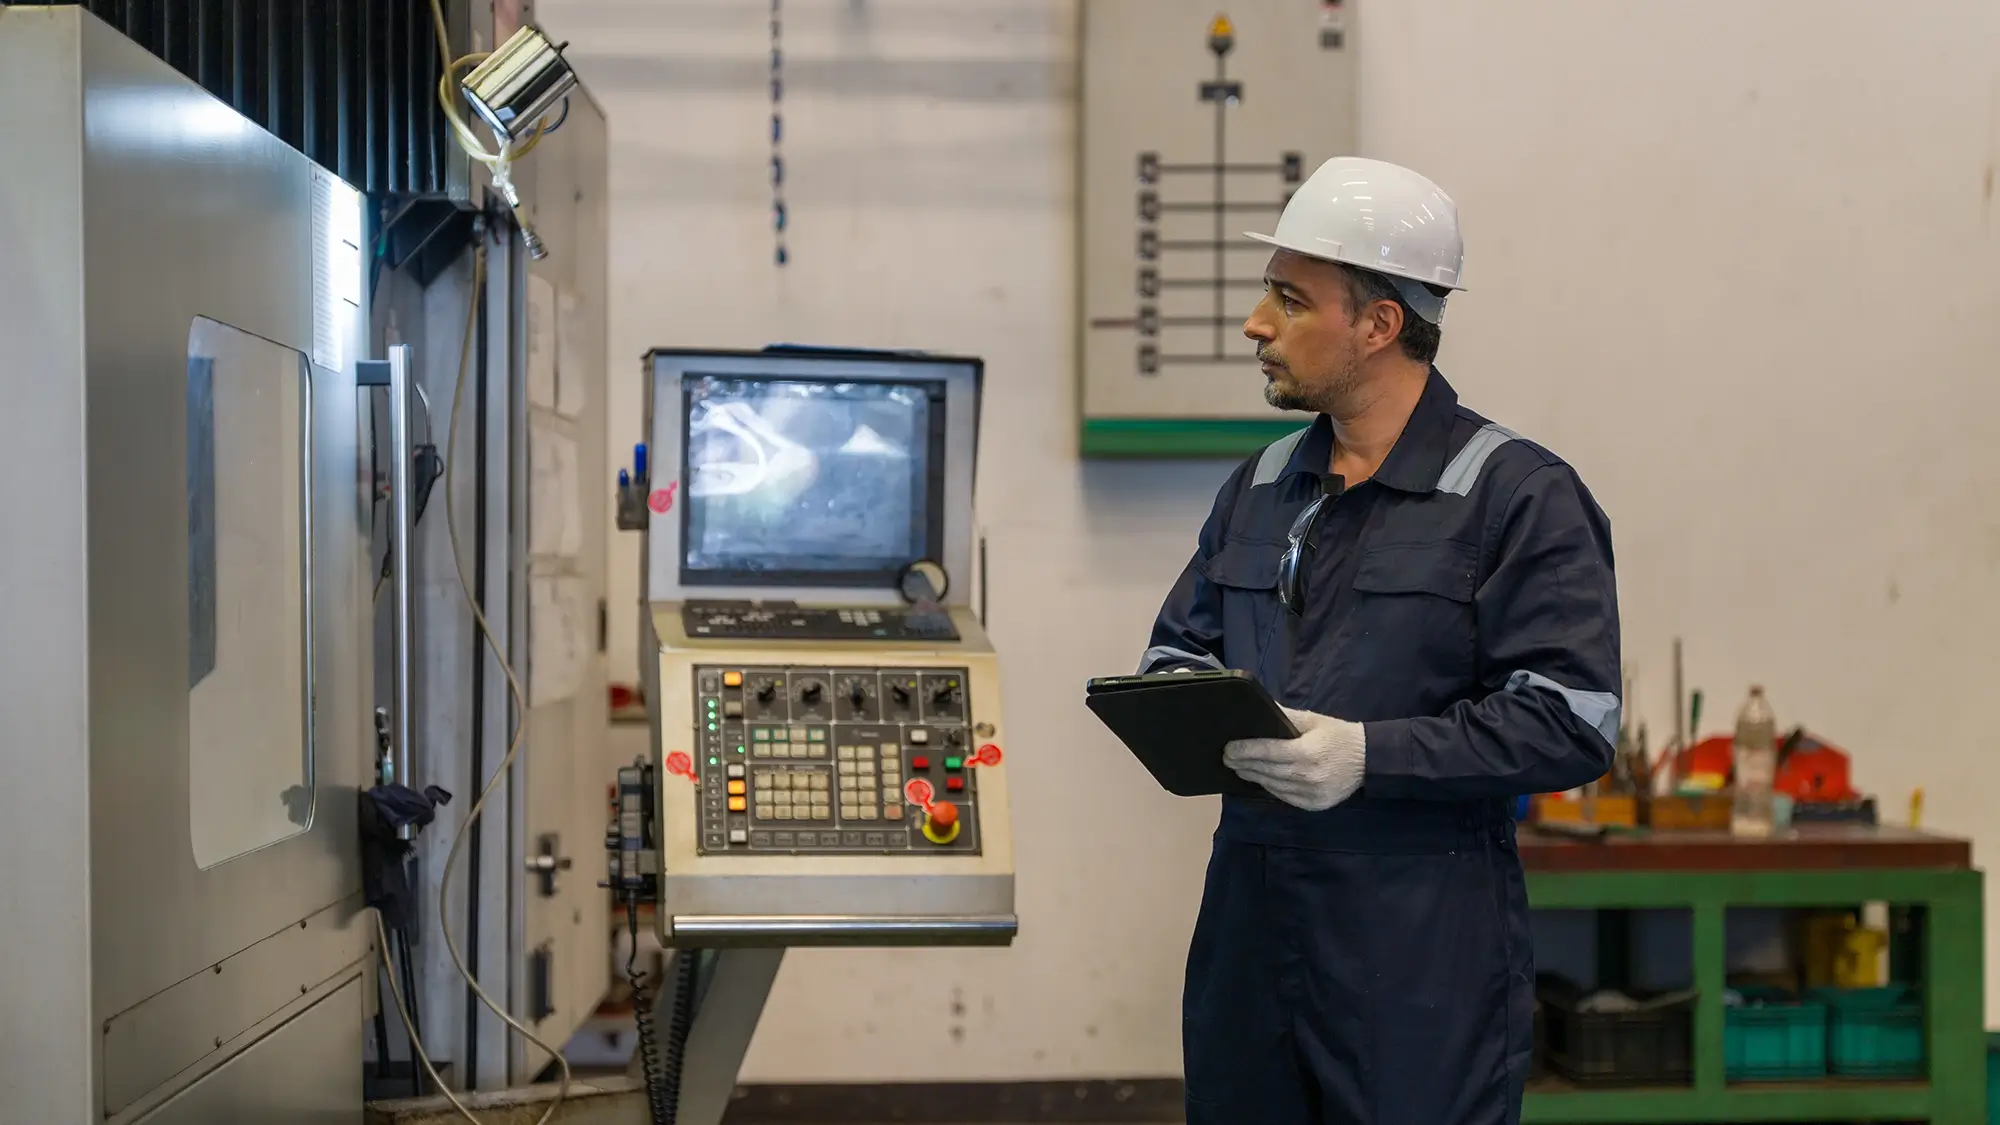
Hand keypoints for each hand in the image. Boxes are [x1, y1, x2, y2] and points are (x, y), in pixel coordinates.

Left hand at [1223, 706, 1365, 810]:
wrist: (1368, 760)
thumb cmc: (1338, 736)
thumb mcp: (1313, 720)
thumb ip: (1285, 715)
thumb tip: (1260, 709)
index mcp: (1306, 752)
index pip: (1267, 752)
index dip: (1245, 750)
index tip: (1228, 748)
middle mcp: (1307, 776)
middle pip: (1266, 770)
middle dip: (1243, 764)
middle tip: (1226, 757)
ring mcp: (1310, 794)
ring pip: (1272, 786)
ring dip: (1253, 776)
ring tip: (1238, 768)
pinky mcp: (1314, 805)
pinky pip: (1284, 797)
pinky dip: (1270, 788)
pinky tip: (1260, 779)